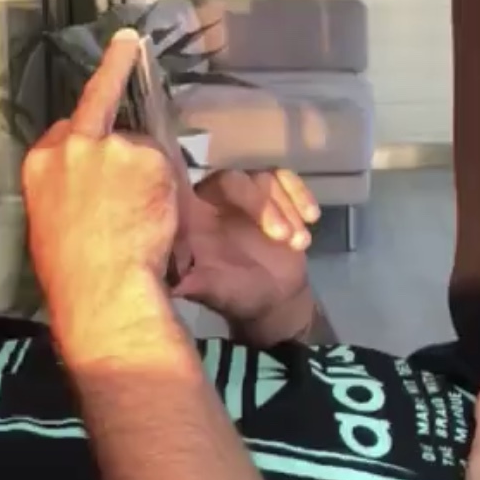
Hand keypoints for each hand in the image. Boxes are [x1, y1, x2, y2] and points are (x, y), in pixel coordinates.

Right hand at [23, 31, 179, 319]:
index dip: (87, 127)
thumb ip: (69, 195)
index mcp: (38, 166)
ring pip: (141, 148)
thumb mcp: (52, 229)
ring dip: (150, 173)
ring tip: (147, 220)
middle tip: (129, 40)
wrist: (103, 289)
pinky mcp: (144, 156)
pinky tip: (160, 217)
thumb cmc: (76, 277)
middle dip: (114, 69)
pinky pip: (165, 167)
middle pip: (98, 109)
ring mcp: (108, 147)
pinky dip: (169, 188)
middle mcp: (70, 145)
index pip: (65, 130)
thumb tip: (90, 194)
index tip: (100, 90)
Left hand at [173, 168, 320, 344]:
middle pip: (233, 180)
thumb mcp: (211, 291)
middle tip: (283, 237)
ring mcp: (246, 195)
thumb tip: (167, 283)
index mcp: (192, 217)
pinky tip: (312, 219)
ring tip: (299, 243)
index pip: (197, 190)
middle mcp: (215, 199)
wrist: (274, 300)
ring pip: (263, 179)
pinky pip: (286, 179)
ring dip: (287, 207)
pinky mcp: (274, 194)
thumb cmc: (236, 295)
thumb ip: (190, 282)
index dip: (218, 198)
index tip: (239, 213)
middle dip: (262, 206)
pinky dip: (301, 195)